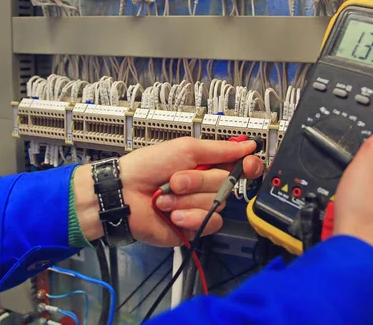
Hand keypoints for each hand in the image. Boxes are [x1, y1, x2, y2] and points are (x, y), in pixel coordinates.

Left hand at [73, 137, 263, 246]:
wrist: (124, 193)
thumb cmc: (147, 166)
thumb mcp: (185, 149)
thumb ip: (219, 149)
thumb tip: (248, 146)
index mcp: (206, 164)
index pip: (239, 166)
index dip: (247, 166)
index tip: (247, 165)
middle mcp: (206, 186)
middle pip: (227, 184)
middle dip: (199, 181)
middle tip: (175, 179)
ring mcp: (200, 207)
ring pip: (217, 204)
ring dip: (188, 199)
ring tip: (165, 197)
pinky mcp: (194, 226)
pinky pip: (209, 223)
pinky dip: (189, 216)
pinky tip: (171, 214)